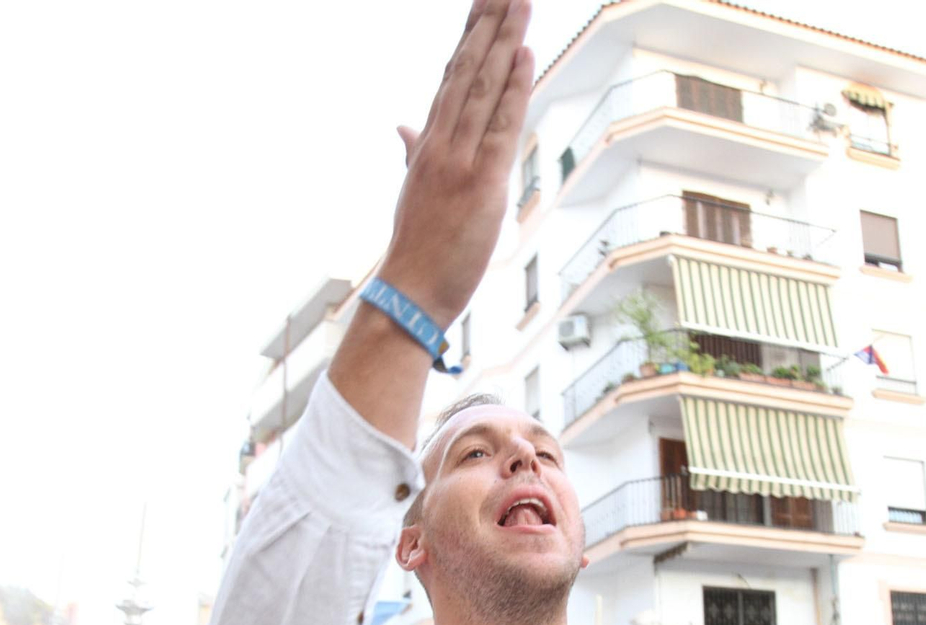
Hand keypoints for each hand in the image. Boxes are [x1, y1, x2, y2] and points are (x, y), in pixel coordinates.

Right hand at [380, 0, 534, 324]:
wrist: (408, 295)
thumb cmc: (417, 252)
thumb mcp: (414, 193)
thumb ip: (413, 153)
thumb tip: (403, 126)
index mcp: (428, 145)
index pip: (451, 78)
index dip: (469, 38)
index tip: (484, 2)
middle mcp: (440, 144)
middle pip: (466, 70)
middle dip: (487, 24)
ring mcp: (457, 161)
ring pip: (481, 88)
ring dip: (503, 41)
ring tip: (518, 1)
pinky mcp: (479, 183)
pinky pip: (499, 126)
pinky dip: (511, 89)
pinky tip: (522, 55)